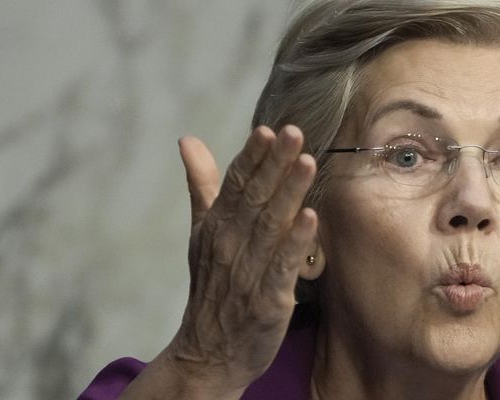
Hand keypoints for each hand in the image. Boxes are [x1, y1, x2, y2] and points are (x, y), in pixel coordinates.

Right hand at [136, 126, 317, 397]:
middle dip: (275, 164)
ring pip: (271, 226)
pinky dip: (296, 242)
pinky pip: (283, 266)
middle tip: (295, 132)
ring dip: (289, 193)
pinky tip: (311, 217)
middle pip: (256, 198)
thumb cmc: (213, 285)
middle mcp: (230, 243)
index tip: (269, 128)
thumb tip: (188, 140)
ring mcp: (248, 271)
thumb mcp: (202, 231)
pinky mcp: (267, 298)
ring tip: (308, 162)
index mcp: (217, 225)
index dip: (253, 156)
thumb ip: (202, 185)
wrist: (209, 351)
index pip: (235, 183)